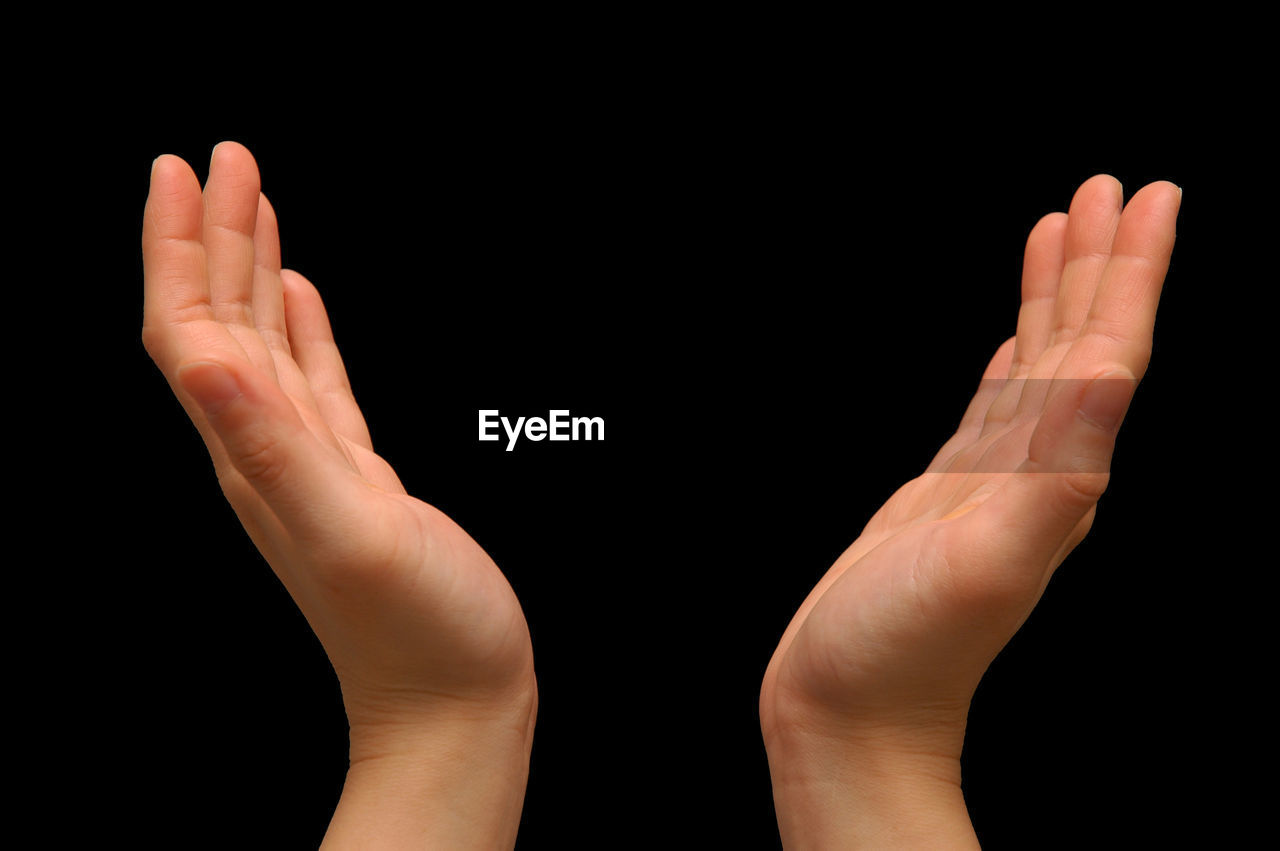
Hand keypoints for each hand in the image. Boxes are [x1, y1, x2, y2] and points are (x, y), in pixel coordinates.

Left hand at [142, 142, 535, 847]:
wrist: (454, 698)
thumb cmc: (417, 632)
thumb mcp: (345, 531)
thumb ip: (270, 445)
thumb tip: (197, 354)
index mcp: (255, 453)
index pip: (192, 330)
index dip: (179, 248)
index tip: (186, 170)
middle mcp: (268, 452)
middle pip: (219, 321)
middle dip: (213, 234)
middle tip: (224, 157)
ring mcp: (311, 464)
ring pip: (263, 344)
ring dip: (250, 269)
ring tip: (253, 204)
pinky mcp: (355, 477)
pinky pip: (314, 381)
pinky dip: (301, 328)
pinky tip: (301, 297)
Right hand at [759, 175, 1180, 846]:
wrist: (851, 709)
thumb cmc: (905, 651)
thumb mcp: (986, 562)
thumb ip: (1053, 477)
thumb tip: (1111, 375)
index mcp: (1055, 476)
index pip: (1109, 353)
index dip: (1133, 275)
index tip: (1149, 199)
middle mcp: (1037, 472)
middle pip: (1080, 344)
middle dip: (1099, 263)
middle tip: (1107, 186)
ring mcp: (992, 482)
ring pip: (1035, 365)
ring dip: (1054, 296)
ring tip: (1060, 228)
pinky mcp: (947, 494)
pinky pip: (991, 405)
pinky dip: (1008, 356)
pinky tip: (1012, 338)